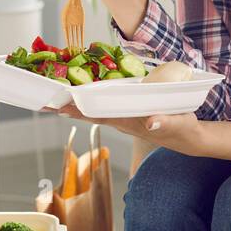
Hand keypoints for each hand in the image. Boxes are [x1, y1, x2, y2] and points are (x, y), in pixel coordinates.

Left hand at [43, 102, 208, 155]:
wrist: (187, 137)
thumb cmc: (182, 129)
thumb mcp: (178, 125)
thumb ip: (165, 122)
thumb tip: (150, 121)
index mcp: (128, 121)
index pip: (97, 114)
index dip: (77, 110)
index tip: (57, 104)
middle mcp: (120, 120)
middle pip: (88, 113)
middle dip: (66, 107)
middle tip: (42, 99)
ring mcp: (122, 117)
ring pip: (93, 109)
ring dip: (73, 103)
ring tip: (53, 95)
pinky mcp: (126, 112)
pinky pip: (103, 105)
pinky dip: (89, 99)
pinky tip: (79, 93)